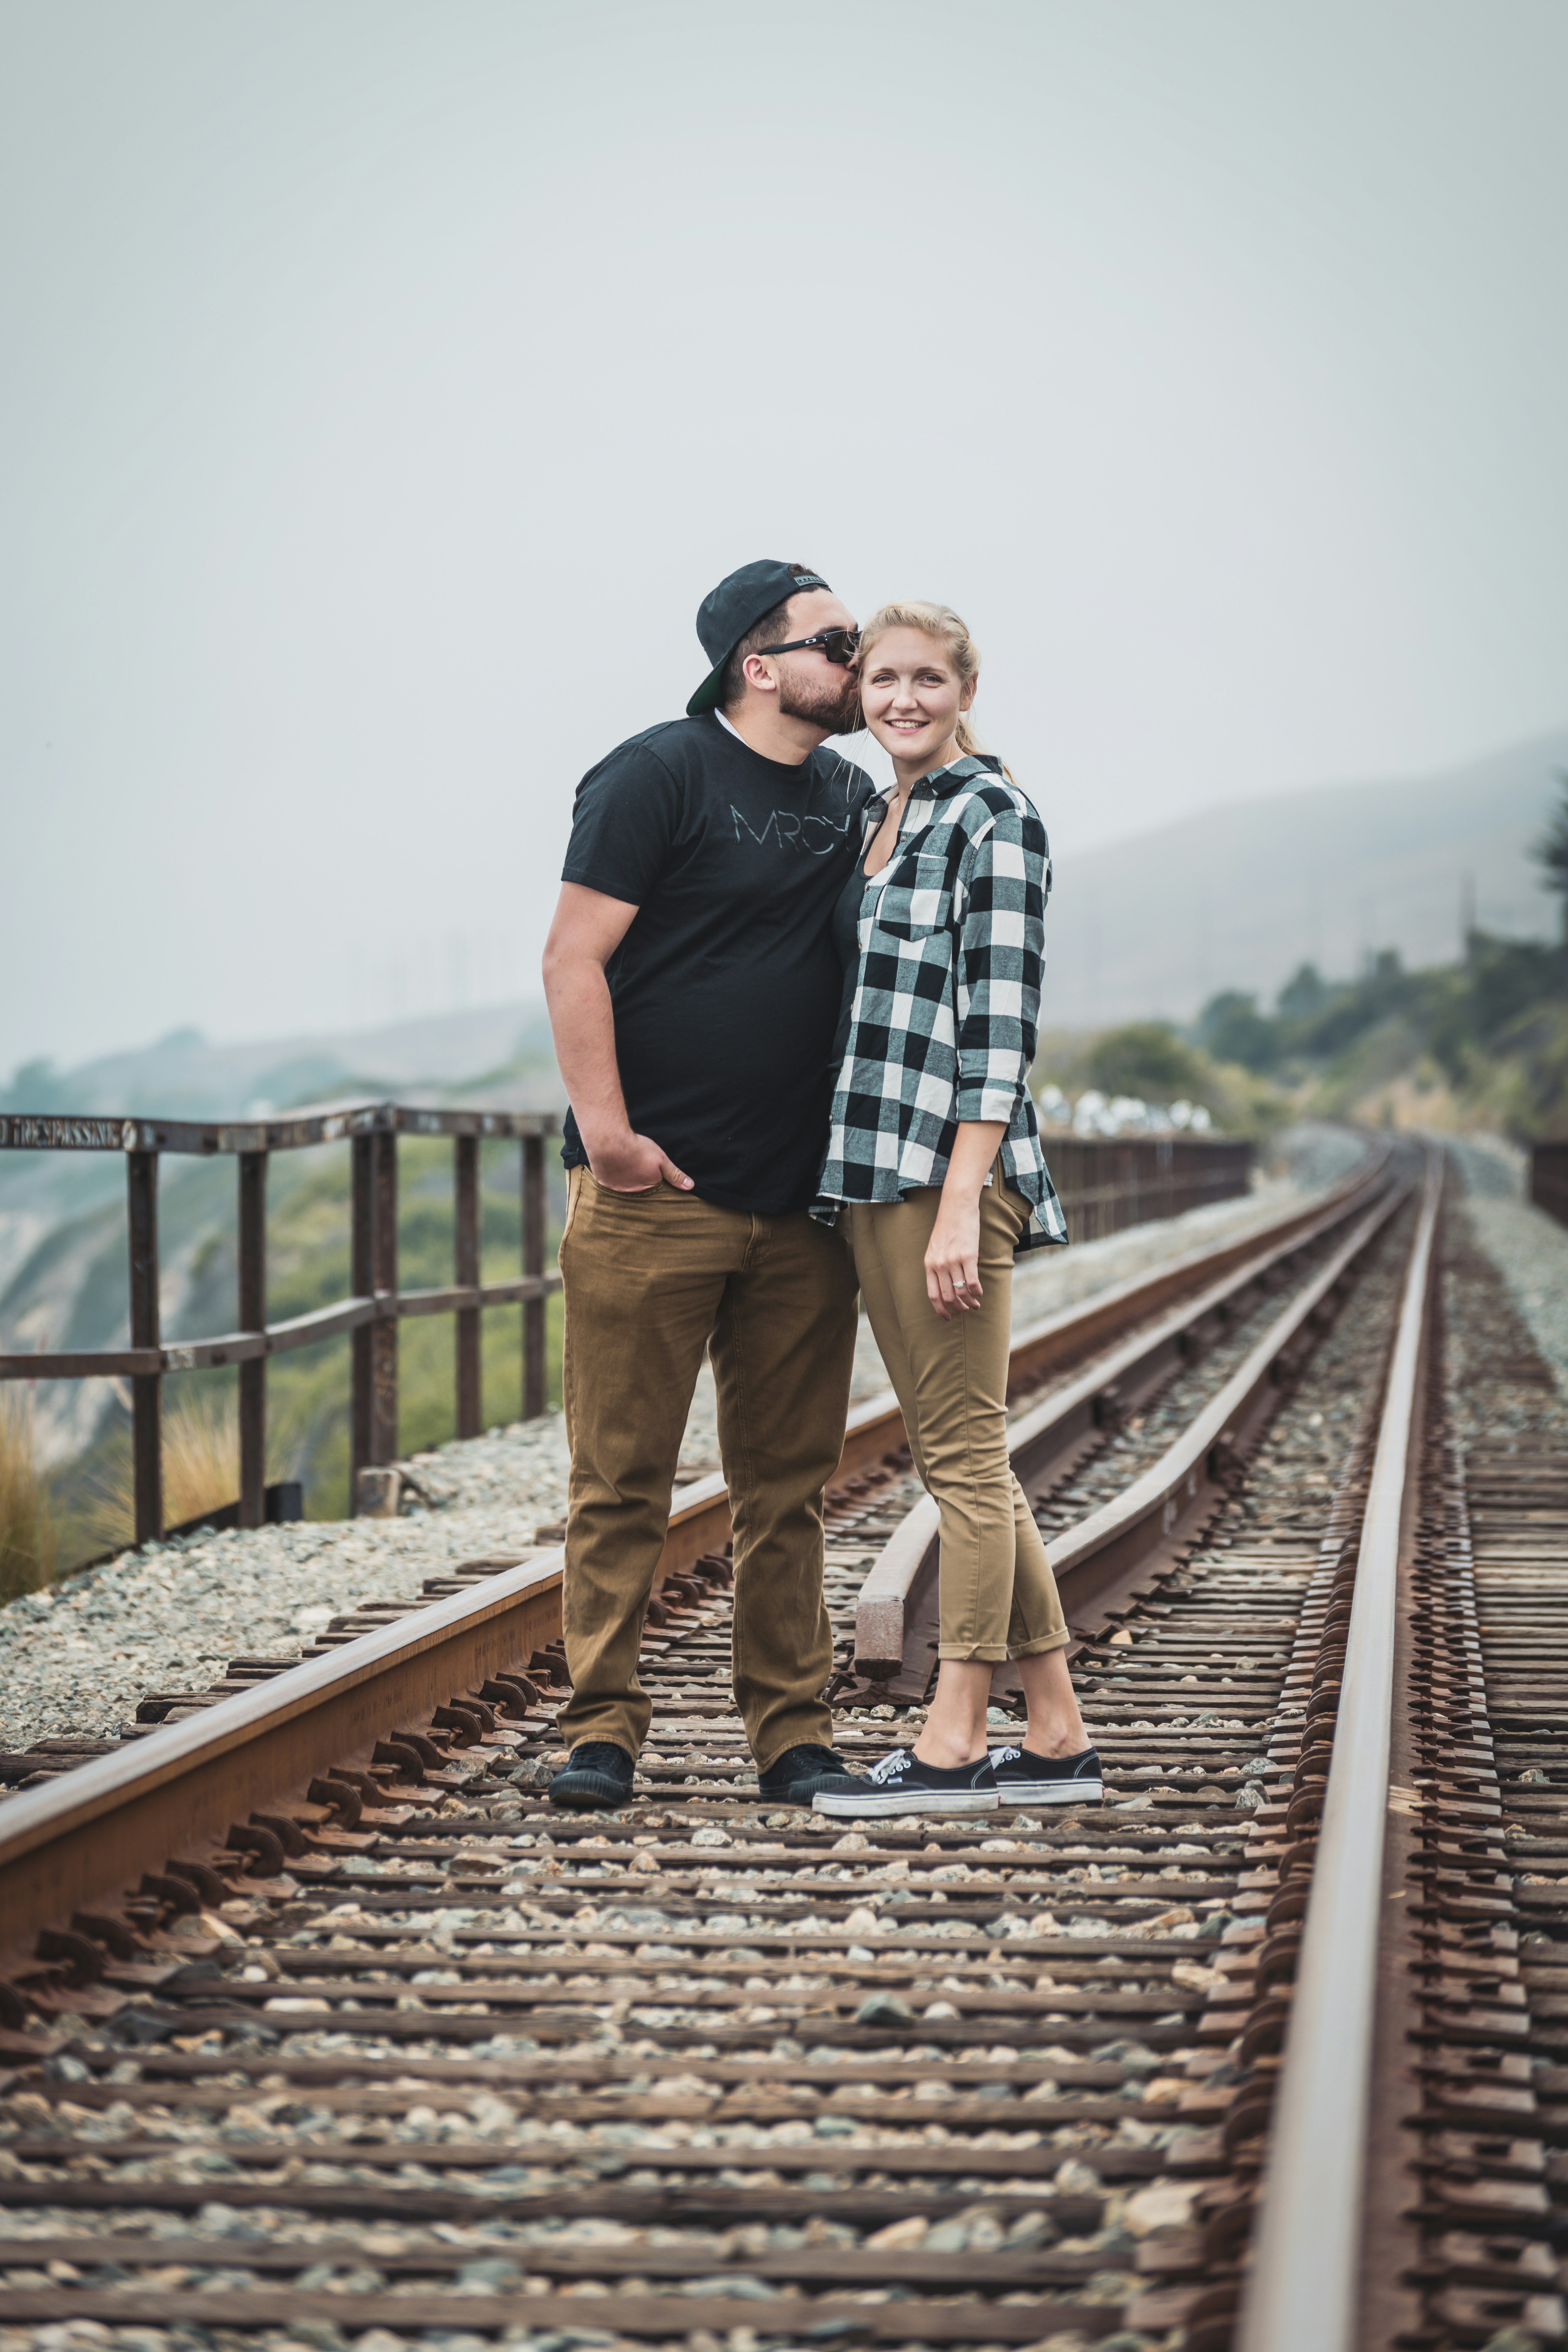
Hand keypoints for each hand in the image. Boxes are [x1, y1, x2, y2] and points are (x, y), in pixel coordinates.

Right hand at [587, 1129, 693, 1193]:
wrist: (609, 1141)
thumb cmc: (637, 1149)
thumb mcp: (661, 1159)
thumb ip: (674, 1174)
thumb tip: (690, 1187)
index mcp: (648, 1187)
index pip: (654, 1185)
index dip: (652, 1174)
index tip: (647, 1164)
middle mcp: (632, 1192)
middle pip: (638, 1186)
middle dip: (638, 1177)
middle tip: (635, 1161)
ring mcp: (617, 1188)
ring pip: (623, 1184)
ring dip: (625, 1177)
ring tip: (625, 1162)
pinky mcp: (604, 1182)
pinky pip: (610, 1181)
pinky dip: (612, 1174)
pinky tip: (613, 1164)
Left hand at [925, 1194, 982, 1318]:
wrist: (956, 1208)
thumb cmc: (948, 1227)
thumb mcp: (935, 1248)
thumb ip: (937, 1265)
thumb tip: (945, 1284)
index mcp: (929, 1264)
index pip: (932, 1294)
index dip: (940, 1309)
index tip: (947, 1317)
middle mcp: (939, 1265)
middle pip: (948, 1297)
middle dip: (958, 1308)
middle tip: (966, 1309)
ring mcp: (953, 1261)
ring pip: (961, 1292)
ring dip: (970, 1302)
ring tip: (976, 1304)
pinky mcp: (968, 1256)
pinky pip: (972, 1282)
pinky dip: (977, 1292)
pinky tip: (980, 1293)